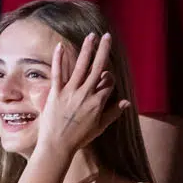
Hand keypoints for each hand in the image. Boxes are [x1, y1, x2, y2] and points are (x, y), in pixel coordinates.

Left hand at [36, 33, 129, 155]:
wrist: (57, 146)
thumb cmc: (79, 138)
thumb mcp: (100, 127)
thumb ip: (113, 112)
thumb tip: (127, 102)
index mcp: (98, 102)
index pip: (108, 82)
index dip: (110, 78)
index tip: (108, 77)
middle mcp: (86, 93)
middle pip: (98, 67)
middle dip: (104, 50)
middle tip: (107, 37)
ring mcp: (70, 92)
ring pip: (81, 66)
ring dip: (87, 49)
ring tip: (91, 36)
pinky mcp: (56, 93)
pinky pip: (58, 73)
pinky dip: (58, 60)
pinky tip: (60, 46)